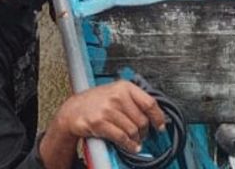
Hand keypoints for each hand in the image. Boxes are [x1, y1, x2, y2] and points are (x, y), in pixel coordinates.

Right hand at [42, 81, 165, 164]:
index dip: (158, 116)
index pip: (149, 102)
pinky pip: (121, 137)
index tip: (161, 125)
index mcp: (125, 87)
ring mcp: (108, 110)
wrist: (74, 109)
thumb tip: (154, 113)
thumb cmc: (97, 101)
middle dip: (145, 131)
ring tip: (137, 141)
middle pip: (142, 119)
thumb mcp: (117, 92)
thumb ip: (134, 99)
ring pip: (133, 130)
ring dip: (137, 139)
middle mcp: (117, 97)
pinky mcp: (99, 123)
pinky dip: (129, 145)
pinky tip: (132, 146)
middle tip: (144, 135)